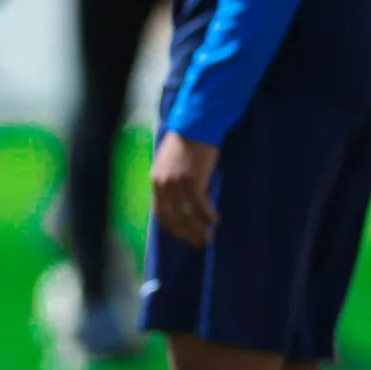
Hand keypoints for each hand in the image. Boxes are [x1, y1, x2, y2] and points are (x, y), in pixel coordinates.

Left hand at [151, 132, 221, 246]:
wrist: (194, 126)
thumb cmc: (184, 144)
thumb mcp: (169, 164)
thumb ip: (170, 182)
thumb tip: (180, 202)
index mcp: (155, 180)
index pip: (159, 212)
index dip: (171, 227)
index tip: (181, 236)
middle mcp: (163, 184)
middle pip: (172, 218)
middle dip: (185, 234)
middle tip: (197, 243)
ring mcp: (177, 184)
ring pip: (187, 216)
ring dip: (198, 230)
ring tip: (208, 238)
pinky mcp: (193, 181)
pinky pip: (200, 206)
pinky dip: (208, 216)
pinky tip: (215, 221)